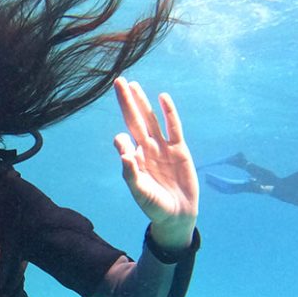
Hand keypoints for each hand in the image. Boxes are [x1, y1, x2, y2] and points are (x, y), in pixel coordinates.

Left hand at [112, 77, 197, 250]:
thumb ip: (131, 173)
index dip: (122, 139)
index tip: (123, 141)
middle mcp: (146, 150)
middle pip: (135, 120)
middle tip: (117, 81)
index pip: (124, 140)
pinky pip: (174, 127)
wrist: (177, 215)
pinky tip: (162, 97)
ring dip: (142, 103)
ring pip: (151, 120)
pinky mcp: (180, 149)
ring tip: (133, 85)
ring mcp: (163, 148)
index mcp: (134, 159)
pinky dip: (169, 113)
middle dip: (126, 102)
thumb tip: (123, 152)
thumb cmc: (154, 206)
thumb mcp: (140, 192)